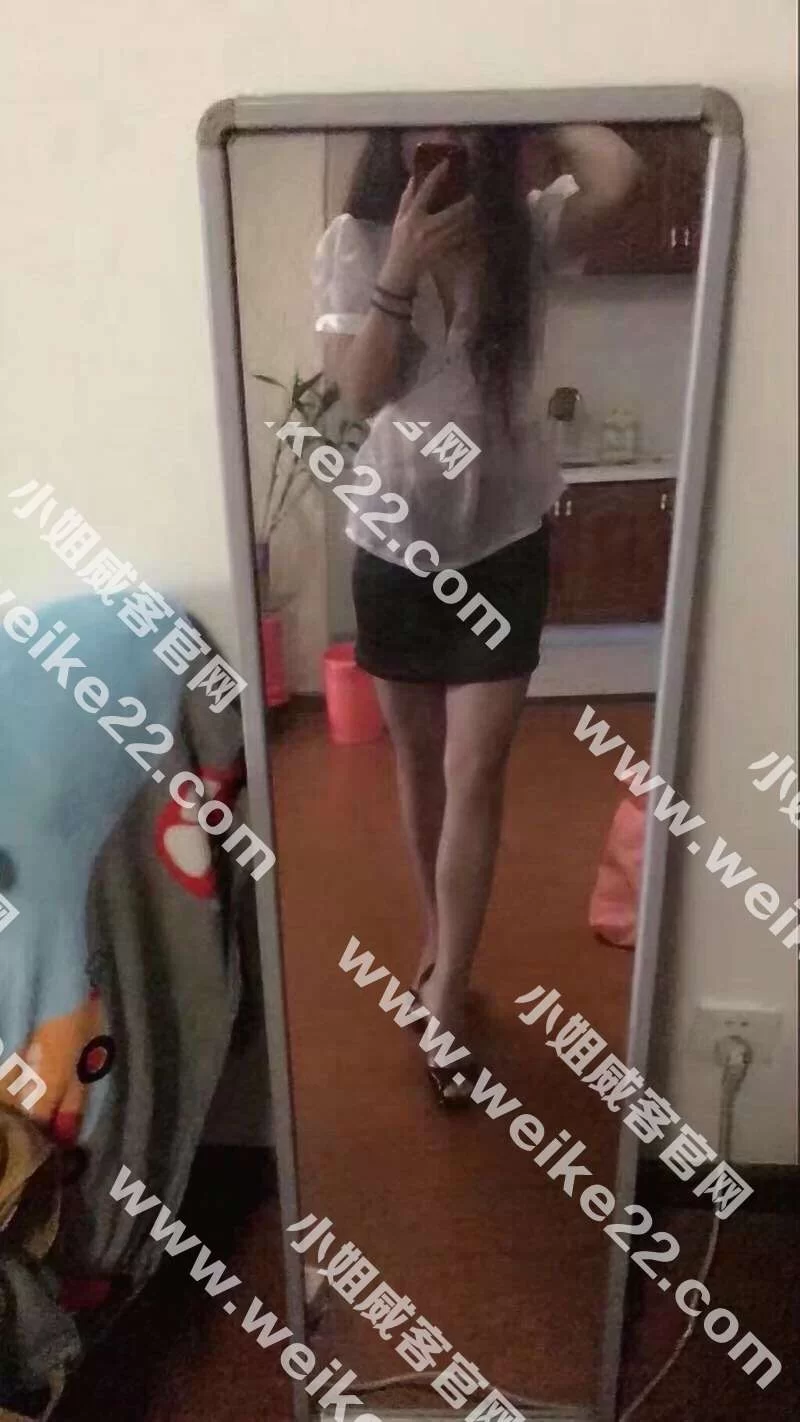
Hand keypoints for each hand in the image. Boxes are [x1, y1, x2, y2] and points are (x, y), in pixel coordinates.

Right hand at [378, 163, 476, 292]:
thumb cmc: (400, 241)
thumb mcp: (399, 218)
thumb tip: (415, 176)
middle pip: (451, 212)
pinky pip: (459, 240)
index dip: (436, 175)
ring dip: (469, 218)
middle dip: (465, 204)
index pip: (425, 191)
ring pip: (458, 226)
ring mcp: (435, 241)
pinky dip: (467, 233)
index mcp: (413, 216)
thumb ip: (407, 198)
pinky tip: (472, 227)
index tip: (447, 163)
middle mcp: (425, 227)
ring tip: (474, 211)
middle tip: (472, 197)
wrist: (401, 269)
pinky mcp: (443, 251)